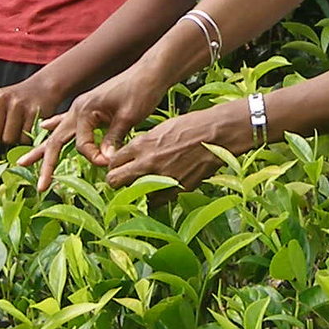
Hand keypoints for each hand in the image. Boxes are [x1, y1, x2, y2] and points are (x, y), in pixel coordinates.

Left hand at [0, 73, 65, 158]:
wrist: (42, 88)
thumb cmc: (14, 103)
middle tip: (8, 133)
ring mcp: (17, 104)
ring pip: (9, 139)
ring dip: (14, 141)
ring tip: (19, 129)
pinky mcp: (33, 111)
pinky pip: (25, 137)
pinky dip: (26, 139)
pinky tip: (29, 127)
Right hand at [17, 64, 172, 189]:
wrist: (148, 72)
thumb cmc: (141, 91)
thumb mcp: (129, 116)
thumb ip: (114, 138)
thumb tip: (104, 160)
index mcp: (85, 110)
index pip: (81, 144)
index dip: (94, 157)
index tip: (109, 162)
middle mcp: (77, 108)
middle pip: (57, 140)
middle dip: (47, 164)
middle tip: (41, 186)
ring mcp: (80, 107)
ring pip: (57, 132)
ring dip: (42, 149)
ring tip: (24, 162)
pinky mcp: (88, 107)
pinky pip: (65, 120)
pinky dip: (54, 125)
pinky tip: (43, 127)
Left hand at [102, 101, 252, 186]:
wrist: (216, 134)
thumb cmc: (191, 126)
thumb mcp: (160, 129)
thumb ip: (143, 144)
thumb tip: (133, 156)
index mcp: (141, 145)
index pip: (113, 162)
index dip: (114, 166)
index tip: (118, 169)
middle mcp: (147, 163)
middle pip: (114, 181)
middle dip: (116, 182)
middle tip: (123, 182)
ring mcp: (161, 178)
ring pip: (135, 194)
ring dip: (139, 191)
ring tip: (148, 184)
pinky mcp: (176, 189)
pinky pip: (157, 201)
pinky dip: (157, 197)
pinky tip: (162, 190)